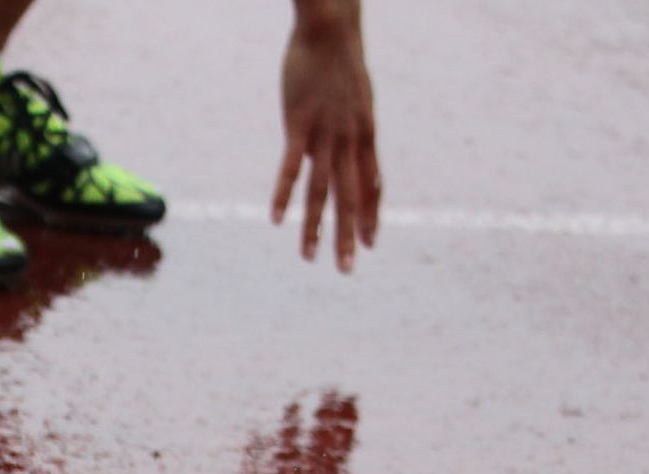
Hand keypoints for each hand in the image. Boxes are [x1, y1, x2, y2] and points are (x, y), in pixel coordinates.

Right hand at [271, 3, 379, 271]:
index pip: (373, 186)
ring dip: (314, 228)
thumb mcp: (357, 100)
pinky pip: (290, 168)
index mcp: (366, 135)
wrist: (330, 28)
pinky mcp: (298, 125)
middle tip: (347, 269)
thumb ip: (353, 131)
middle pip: (350, 197)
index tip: (370, 244)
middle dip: (348, 236)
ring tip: (308, 257)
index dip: (372, 216)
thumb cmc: (341, 62)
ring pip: (321, 190)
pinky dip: (283, 195)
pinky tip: (275, 218)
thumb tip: (345, 153)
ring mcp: (324, 134)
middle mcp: (349, 140)